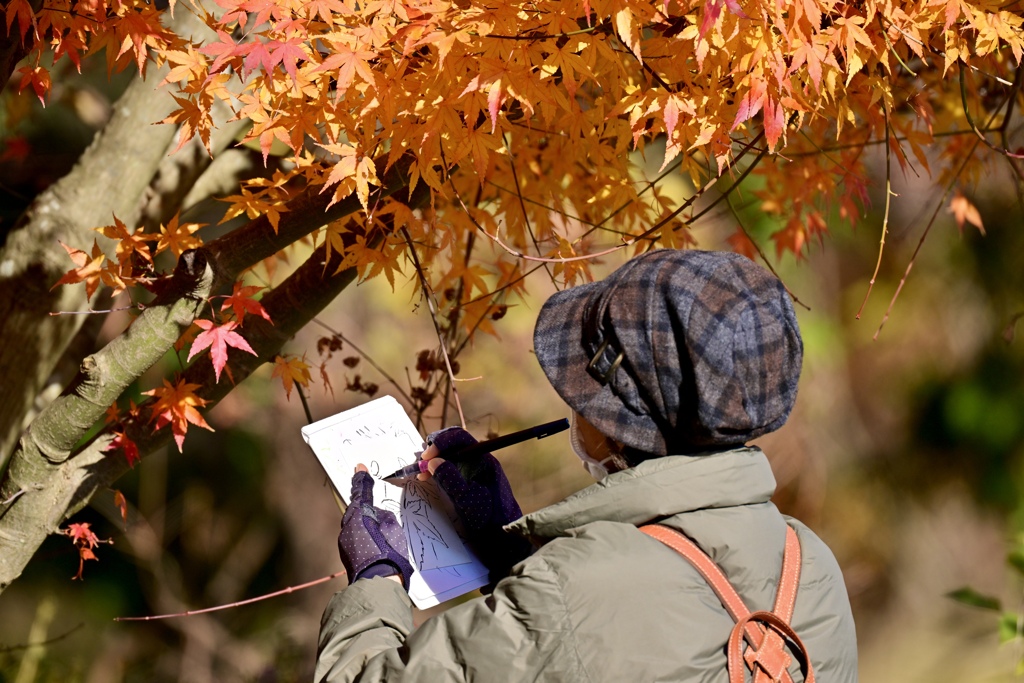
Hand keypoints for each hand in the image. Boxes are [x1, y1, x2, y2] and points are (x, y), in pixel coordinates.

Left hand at [338, 466, 413, 588]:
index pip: (359, 493)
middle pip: (355, 512)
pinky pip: (354, 540)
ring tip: (379, 533)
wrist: (379, 582)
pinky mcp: (346, 556)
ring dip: (364, 526)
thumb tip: (374, 516)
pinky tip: (375, 545)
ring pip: (354, 527)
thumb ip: (381, 515)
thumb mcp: (391, 525)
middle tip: (375, 510)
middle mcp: (347, 528)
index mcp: (357, 516)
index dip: (361, 480)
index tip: (359, 468)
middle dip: (364, 509)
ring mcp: (344, 543)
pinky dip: (363, 538)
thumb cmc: (388, 551)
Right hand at [420, 427, 531, 587]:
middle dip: (433, 452)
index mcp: (484, 460)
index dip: (440, 442)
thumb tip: (432, 461)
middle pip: (452, 445)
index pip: (459, 438)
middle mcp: (479, 462)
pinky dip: (436, 472)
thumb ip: (450, 480)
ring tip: (421, 475)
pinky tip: (427, 479)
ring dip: (433, 462)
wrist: (505, 541)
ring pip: (448, 457)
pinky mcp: (468, 482)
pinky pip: (450, 469)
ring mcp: (473, 472)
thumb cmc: (490, 521)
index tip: (426, 457)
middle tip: (420, 467)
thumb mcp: (468, 501)